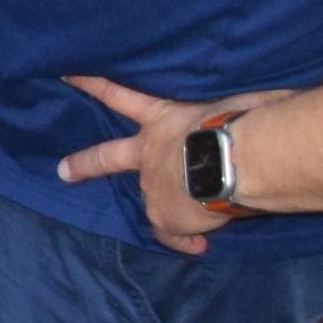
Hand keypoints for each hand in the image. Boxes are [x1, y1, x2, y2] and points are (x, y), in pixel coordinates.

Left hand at [58, 73, 281, 253]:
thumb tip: (258, 108)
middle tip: (63, 171)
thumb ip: (231, 109)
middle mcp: (149, 152)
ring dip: (169, 205)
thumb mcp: (232, 103)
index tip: (63, 76)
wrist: (243, 157)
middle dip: (83, 165)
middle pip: (107, 157)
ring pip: (151, 199)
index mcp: (164, 116)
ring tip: (199, 207)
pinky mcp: (167, 216)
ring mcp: (153, 186)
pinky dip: (183, 240)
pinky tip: (196, 246)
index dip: (91, 84)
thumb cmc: (246, 119)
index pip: (119, 95)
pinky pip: (171, 233)